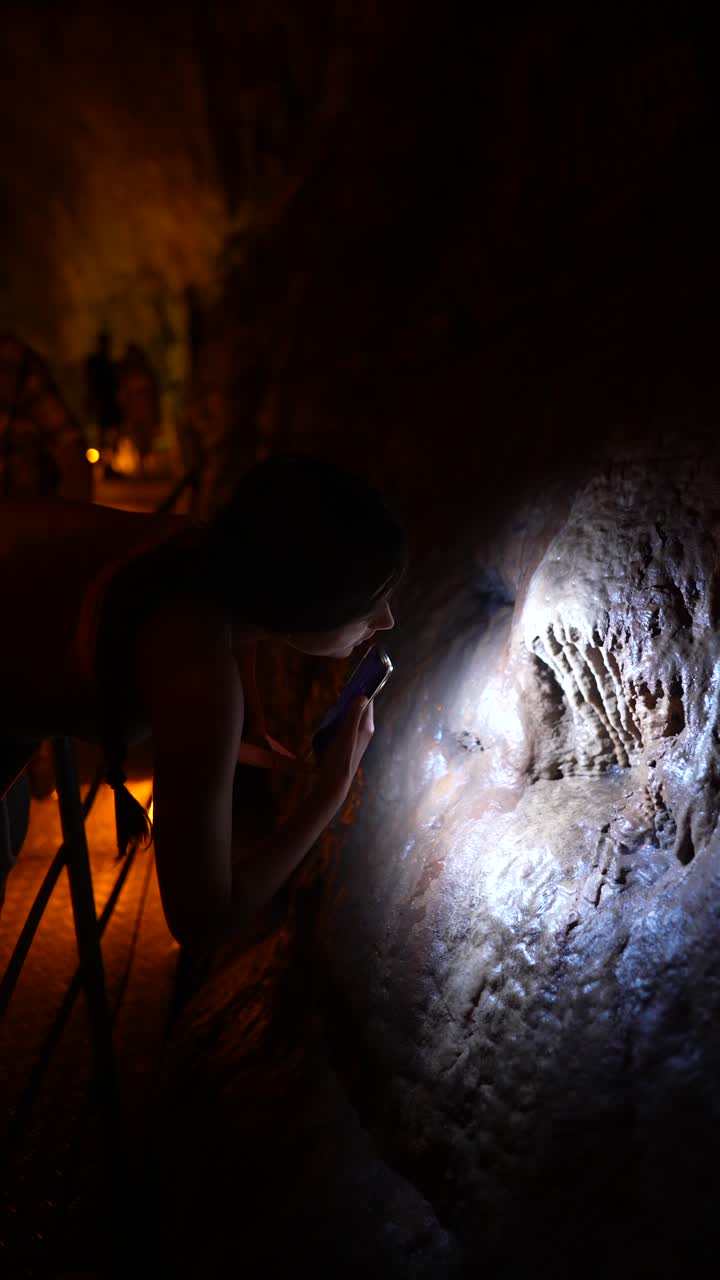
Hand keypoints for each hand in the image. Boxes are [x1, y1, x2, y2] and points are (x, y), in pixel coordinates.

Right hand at [312, 695, 374, 816]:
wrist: (333, 782)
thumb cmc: (340, 758)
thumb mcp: (346, 734)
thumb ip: (353, 715)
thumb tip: (362, 695)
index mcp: (366, 727)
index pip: (368, 702)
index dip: (362, 690)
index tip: (355, 678)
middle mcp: (363, 730)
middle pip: (359, 707)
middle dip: (350, 697)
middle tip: (339, 689)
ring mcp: (355, 736)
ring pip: (351, 715)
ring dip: (343, 708)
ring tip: (334, 701)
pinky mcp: (346, 742)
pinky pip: (344, 724)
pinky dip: (338, 718)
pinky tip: (329, 718)